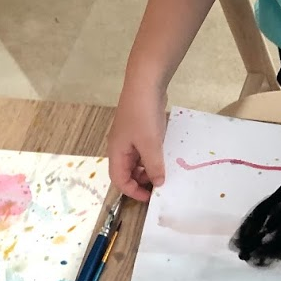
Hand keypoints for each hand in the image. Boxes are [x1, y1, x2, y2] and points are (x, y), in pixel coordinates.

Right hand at [108, 81, 167, 201]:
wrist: (146, 83)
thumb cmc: (143, 114)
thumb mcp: (150, 144)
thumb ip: (154, 166)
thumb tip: (158, 183)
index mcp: (116, 151)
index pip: (119, 179)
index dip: (133, 191)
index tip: (150, 197)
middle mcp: (120, 145)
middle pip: (126, 171)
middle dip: (140, 181)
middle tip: (159, 184)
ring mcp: (129, 136)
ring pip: (136, 160)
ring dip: (147, 168)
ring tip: (163, 171)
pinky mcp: (139, 128)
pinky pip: (143, 149)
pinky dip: (152, 156)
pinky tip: (163, 155)